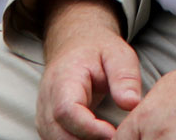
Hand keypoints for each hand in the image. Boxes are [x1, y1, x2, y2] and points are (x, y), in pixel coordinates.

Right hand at [36, 0, 141, 139]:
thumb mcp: (118, 54)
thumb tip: (131, 104)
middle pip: (59, 134)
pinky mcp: (48, 125)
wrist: (75, 45)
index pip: (66, 111)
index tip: (113, 133)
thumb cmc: (97, 51)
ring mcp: (44, 114)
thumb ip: (125, 77)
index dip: (89, 128)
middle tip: (115, 138)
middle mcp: (47, 99)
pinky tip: (98, 139)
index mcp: (63, 79)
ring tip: (109, 137)